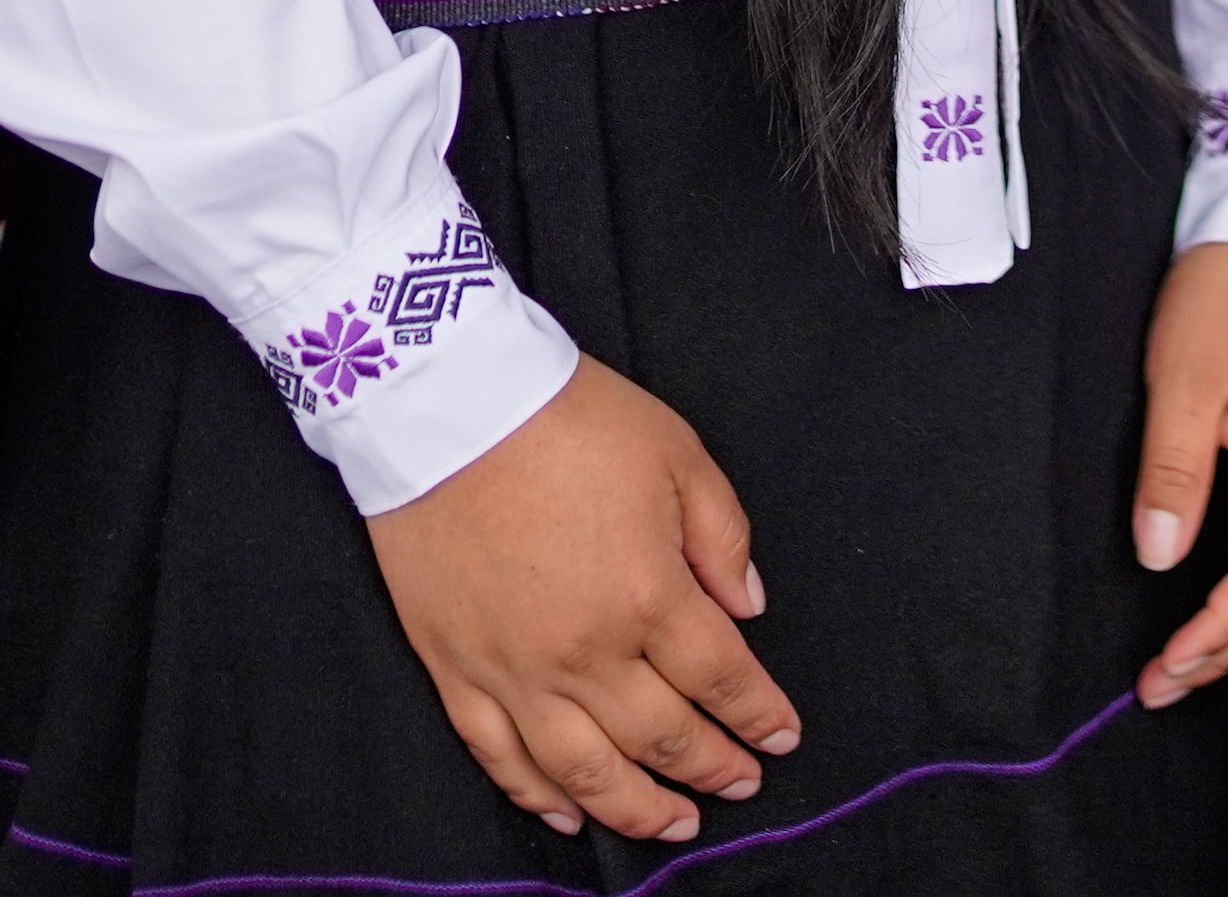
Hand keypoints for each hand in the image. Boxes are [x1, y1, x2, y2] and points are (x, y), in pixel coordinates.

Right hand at [364, 356, 800, 844]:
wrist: (445, 402)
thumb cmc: (566, 417)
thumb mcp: (677, 454)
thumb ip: (723, 539)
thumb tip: (748, 609)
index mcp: (648, 594)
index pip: (721, 678)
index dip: (758, 714)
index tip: (782, 737)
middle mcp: (585, 651)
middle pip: (662, 737)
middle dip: (713, 768)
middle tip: (742, 783)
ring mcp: (514, 670)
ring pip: (585, 771)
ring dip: (637, 809)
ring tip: (675, 825)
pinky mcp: (455, 670)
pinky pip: (500, 757)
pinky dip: (538, 796)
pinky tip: (569, 815)